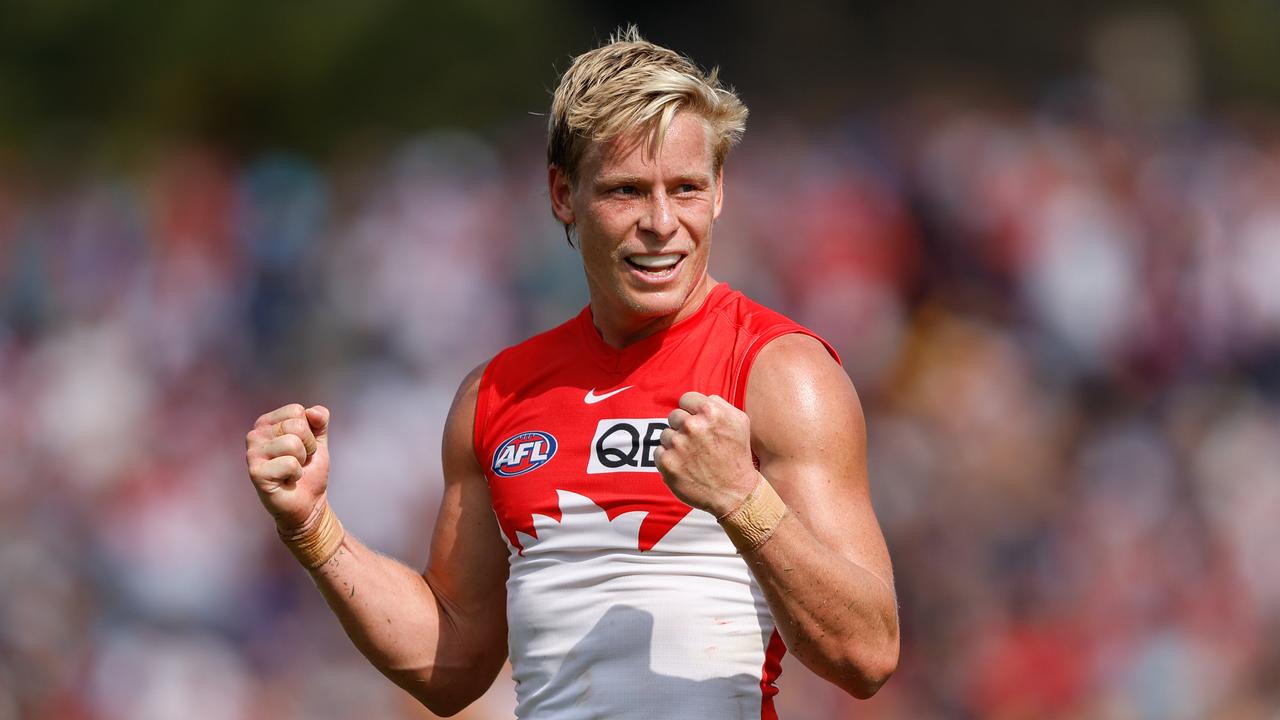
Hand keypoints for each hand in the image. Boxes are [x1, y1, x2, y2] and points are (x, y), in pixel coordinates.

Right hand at [245, 403, 330, 531]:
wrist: (309, 503)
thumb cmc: (309, 471)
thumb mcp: (318, 440)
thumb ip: (319, 421)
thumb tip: (314, 411)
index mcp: (266, 423)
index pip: (297, 410)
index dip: (309, 431)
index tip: (303, 447)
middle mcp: (255, 435)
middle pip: (296, 426)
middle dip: (307, 446)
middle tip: (299, 461)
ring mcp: (252, 454)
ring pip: (293, 443)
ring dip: (301, 461)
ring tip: (292, 471)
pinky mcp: (255, 473)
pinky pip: (289, 463)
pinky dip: (296, 474)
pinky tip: (287, 481)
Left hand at [655, 392, 758, 516]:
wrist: (735, 493)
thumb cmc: (738, 455)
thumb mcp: (740, 421)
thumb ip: (719, 404)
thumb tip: (702, 398)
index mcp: (710, 411)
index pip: (686, 399)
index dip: (692, 411)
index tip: (698, 424)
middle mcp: (692, 425)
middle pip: (674, 416)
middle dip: (684, 428)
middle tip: (698, 444)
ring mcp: (677, 445)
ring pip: (666, 434)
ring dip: (676, 444)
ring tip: (693, 457)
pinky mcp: (667, 463)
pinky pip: (659, 452)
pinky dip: (669, 458)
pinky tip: (685, 466)